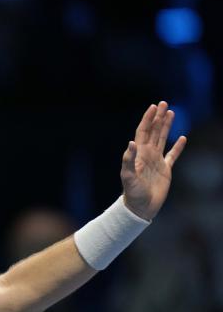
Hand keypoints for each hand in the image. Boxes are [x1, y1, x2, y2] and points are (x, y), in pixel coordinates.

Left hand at [121, 101, 186, 220]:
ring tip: (171, 113)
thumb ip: (129, 160)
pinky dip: (178, 147)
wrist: (140, 208)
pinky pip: (173, 155)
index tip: (153, 107)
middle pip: (153, 132)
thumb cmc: (132, 193)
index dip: (147, 119)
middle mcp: (147, 155)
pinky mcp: (165, 170)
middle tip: (163, 103)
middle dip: (158, 118)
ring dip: (166, 126)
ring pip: (162, 139)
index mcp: (138, 154)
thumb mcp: (127, 176)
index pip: (142, 132)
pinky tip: (182, 138)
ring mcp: (156, 161)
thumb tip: (131, 143)